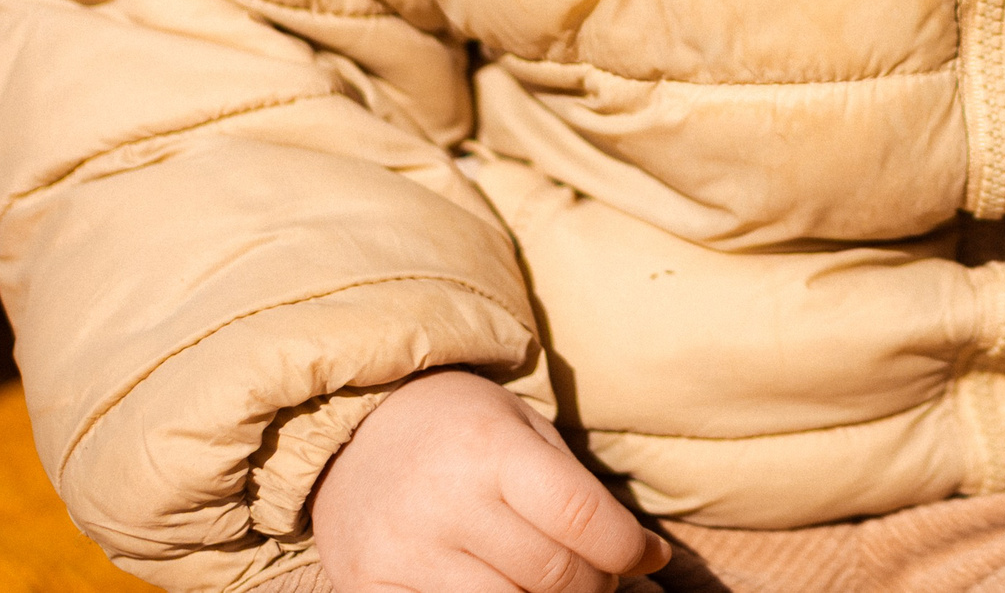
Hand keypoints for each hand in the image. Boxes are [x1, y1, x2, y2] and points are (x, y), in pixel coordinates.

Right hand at [311, 369, 670, 592]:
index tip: (646, 557)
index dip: (627, 548)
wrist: (353, 430)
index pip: (581, 517)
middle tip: (599, 575)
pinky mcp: (370, 588)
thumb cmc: (459, 428)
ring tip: (552, 583)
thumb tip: (650, 560)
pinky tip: (501, 587)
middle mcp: (444, 501)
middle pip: (552, 573)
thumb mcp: (524, 431)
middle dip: (594, 583)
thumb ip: (582, 492)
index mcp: (490, 448)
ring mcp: (403, 552)